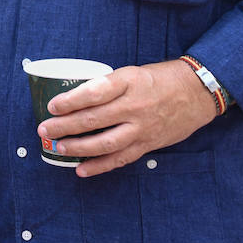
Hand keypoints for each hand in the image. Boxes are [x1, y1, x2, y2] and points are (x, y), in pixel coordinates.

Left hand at [36, 60, 218, 176]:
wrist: (198, 92)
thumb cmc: (159, 79)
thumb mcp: (133, 72)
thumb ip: (108, 86)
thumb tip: (75, 97)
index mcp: (128, 82)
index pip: (95, 91)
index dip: (71, 100)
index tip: (52, 106)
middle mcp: (135, 106)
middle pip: (94, 118)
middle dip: (65, 125)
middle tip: (44, 129)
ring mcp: (142, 127)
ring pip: (106, 142)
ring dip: (78, 147)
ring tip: (59, 147)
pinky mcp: (149, 144)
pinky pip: (121, 158)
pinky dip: (100, 166)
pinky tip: (81, 169)